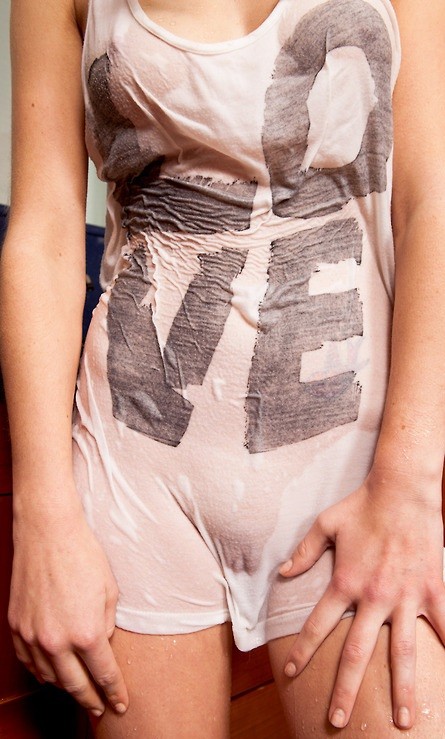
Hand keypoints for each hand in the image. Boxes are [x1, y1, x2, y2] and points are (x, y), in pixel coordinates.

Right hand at [8, 502, 128, 717]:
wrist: (48, 532)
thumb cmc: (83, 556)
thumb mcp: (110, 591)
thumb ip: (107, 624)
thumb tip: (101, 643)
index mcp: (86, 633)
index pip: (104, 674)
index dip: (114, 692)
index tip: (120, 704)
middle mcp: (57, 641)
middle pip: (75, 684)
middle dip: (90, 699)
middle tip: (100, 708)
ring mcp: (32, 636)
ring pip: (49, 676)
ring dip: (65, 687)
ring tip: (77, 692)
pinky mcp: (16, 626)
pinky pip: (28, 660)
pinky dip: (40, 671)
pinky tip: (49, 673)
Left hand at [279, 471, 444, 729]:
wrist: (403, 489)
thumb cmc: (362, 505)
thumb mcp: (324, 524)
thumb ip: (304, 551)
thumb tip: (282, 573)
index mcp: (345, 581)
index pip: (317, 624)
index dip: (303, 651)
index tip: (291, 674)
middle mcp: (374, 596)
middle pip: (356, 652)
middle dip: (345, 689)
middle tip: (338, 720)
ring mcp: (406, 597)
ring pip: (403, 653)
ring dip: (399, 689)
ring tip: (400, 720)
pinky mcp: (433, 590)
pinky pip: (444, 627)